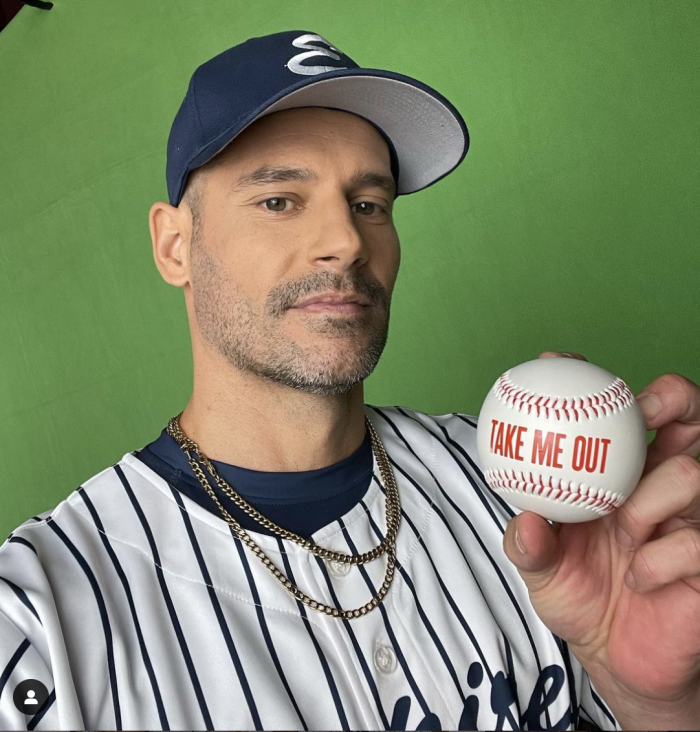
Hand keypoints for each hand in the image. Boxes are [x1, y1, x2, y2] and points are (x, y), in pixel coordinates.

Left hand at [502, 351, 699, 728]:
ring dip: (650, 498)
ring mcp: (694, 519)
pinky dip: (659, 559)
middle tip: (642, 409)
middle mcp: (662, 485)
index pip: (622, 414)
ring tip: (625, 529)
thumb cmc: (581, 598)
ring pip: (691, 470)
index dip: (599, 381)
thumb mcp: (542, 569)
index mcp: (622, 474)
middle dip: (671, 399)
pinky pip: (697, 540)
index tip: (561, 361)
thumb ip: (528, 544)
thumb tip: (522, 519)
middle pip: (687, 418)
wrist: (618, 661)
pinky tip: (640, 577)